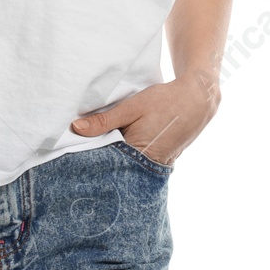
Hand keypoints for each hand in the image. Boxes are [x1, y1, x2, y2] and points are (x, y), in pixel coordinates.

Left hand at [70, 71, 218, 165]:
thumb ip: (104, 120)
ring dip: (116, 159)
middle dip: (101, 162)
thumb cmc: (164, 102)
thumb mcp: (132, 106)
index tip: (72, 155)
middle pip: (116, 169)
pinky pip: (140, 164)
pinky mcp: (162, 162)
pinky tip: (123, 145)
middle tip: (82, 154)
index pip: (105, 165)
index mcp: (137, 156)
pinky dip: (130, 157)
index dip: (90, 159)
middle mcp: (147, 167)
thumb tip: (75, 128)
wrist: (197, 99)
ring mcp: (156, 167)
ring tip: (102, 148)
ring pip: (128, 167)